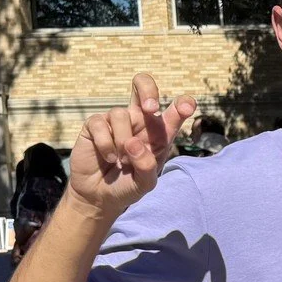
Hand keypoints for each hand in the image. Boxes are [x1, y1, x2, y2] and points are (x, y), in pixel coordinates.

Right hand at [70, 74, 195, 218]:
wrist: (99, 196)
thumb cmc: (128, 186)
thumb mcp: (145, 184)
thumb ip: (146, 166)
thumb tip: (133, 144)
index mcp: (159, 133)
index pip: (174, 111)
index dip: (182, 103)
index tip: (186, 107)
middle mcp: (139, 121)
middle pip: (143, 84)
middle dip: (148, 90)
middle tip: (150, 109)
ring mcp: (116, 121)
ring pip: (121, 113)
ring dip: (122, 140)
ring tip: (122, 160)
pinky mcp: (95, 125)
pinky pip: (100, 123)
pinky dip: (106, 144)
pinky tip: (109, 158)